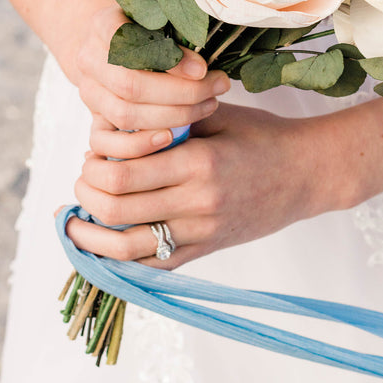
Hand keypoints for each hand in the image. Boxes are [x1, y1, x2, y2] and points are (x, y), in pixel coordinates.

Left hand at [65, 102, 322, 268]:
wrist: (307, 173)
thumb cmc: (263, 136)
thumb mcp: (218, 115)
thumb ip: (171, 120)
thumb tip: (117, 125)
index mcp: (198, 161)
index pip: (124, 171)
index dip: (95, 163)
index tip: (91, 152)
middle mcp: (197, 202)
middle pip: (117, 208)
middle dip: (87, 194)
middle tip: (82, 179)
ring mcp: (202, 232)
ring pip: (128, 247)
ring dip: (92, 237)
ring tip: (75, 222)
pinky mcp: (206, 250)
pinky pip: (155, 266)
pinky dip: (121, 261)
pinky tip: (102, 248)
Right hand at [75, 5, 230, 131]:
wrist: (114, 46)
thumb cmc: (147, 27)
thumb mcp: (160, 18)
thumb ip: (176, 32)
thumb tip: (201, 68)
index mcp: (103, 24)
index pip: (131, 43)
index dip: (167, 59)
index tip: (202, 69)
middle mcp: (89, 58)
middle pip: (131, 85)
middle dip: (182, 92)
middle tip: (218, 87)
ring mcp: (88, 90)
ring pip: (126, 114)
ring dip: (173, 116)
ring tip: (209, 104)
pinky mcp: (93, 116)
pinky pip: (111, 141)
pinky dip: (145, 143)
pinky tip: (176, 135)